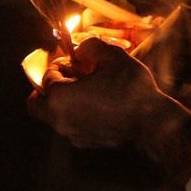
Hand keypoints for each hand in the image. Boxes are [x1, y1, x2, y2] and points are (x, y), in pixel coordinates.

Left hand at [27, 38, 190, 152]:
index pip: (46, 77)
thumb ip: (89, 47)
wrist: (152, 123)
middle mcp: (59, 120)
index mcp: (59, 98)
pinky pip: (71, 125)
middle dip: (48, 88)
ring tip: (89, 87)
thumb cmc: (130, 89)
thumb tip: (79, 50)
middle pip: (38, 104)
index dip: (59, 64)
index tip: (75, 59)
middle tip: (69, 76)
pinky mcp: (86, 143)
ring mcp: (72, 135)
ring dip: (64, 100)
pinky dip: (77, 113)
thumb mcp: (111, 56)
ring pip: (54, 116)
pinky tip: (99, 102)